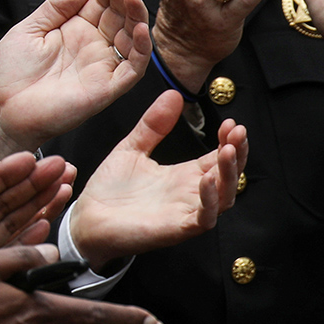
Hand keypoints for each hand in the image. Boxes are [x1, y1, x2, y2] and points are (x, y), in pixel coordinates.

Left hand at [0, 0, 150, 156]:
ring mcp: (103, 67)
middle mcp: (95, 47)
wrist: (2, 110)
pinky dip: (142, 49)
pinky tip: (139, 27)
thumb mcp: (29, 30)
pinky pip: (134, 68)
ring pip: (134, 38)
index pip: (103, 1)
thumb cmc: (11, 75)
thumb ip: (57, 7)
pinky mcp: (108, 89)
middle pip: (122, 15)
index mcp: (77, 31)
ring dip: (136, 14)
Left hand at [0, 150, 70, 323]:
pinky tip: (48, 225)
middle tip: (57, 166)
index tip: (27, 159)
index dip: (2, 174)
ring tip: (63, 186)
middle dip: (30, 183)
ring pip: (12, 223)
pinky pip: (13, 253)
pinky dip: (32, 239)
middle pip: (1, 203)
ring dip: (38, 204)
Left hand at [69, 90, 247, 269]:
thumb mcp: (132, 148)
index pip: (218, 157)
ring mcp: (186, 213)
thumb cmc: (109, 192)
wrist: (86, 221)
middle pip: (229, 176)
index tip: (230, 122)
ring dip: (230, 174)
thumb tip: (173, 94)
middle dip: (238, 153)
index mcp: (183, 176)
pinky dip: (210, 200)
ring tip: (228, 150)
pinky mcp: (176, 230)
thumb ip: (153, 125)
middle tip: (237, 131)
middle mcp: (190, 194)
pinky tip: (206, 180)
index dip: (228, 140)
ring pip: (225, 197)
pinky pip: (204, 218)